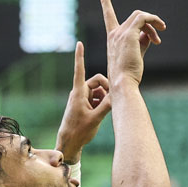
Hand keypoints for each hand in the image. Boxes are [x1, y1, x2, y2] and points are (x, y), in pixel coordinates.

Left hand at [55, 41, 111, 164]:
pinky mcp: (84, 105)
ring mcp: (82, 99)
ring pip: (98, 91)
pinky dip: (101, 103)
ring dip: (104, 98)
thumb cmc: (79, 132)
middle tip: (110, 101)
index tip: (79, 43)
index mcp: (79, 93)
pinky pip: (96, 98)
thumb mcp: (96, 118)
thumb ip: (107, 105)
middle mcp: (79, 93)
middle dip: (106, 89)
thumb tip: (117, 95)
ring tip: (103, 111)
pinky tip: (101, 113)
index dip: (80, 56)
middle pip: (97, 82)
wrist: (69, 143)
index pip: (80, 70)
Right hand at [100, 0, 164, 85]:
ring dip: (153, 23)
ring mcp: (120, 33)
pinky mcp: (129, 34)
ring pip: (140, 16)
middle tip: (157, 40)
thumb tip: (149, 34)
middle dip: (149, 24)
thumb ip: (142, 42)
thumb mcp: (136, 55)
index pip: (108, 16)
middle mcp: (114, 34)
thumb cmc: (128, 75)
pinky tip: (159, 31)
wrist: (123, 84)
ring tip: (158, 40)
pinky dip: (154, 21)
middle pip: (135, 16)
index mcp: (112, 38)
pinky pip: (144, 18)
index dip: (105, 2)